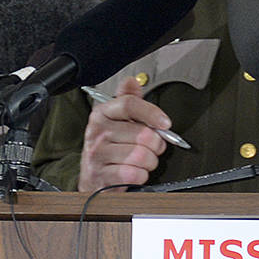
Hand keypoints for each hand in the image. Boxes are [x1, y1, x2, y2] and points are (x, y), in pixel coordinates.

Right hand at [78, 76, 171, 192]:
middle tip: (152, 148)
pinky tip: (134, 172)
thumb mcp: (115, 120)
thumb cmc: (109, 147)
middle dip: (156, 145)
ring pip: (141, 156)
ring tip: (142, 161)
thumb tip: (133, 81)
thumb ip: (128, 100)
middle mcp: (97, 131)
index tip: (165, 123)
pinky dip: (141, 176)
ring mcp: (98, 154)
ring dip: (149, 162)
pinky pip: (135, 174)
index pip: (129, 104)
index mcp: (102, 113)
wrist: (93, 177)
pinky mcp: (102, 175)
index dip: (152, 113)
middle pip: (142, 134)